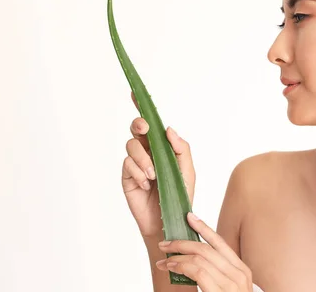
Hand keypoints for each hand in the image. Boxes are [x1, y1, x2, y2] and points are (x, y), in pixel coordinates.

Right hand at [121, 91, 195, 238]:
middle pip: (137, 129)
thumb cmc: (180, 197)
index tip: (134, 93)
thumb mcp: (187, 171)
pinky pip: (127, 164)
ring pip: (131, 146)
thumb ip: (181, 149)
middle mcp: (148, 152)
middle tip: (145, 130)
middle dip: (139, 125)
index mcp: (163, 147)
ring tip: (153, 175)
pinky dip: (138, 172)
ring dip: (143, 158)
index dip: (142, 107)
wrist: (168, 222)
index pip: (152, 124)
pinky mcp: (127, 176)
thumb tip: (168, 129)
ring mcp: (136, 164)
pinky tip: (146, 184)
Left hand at [156, 212, 253, 291]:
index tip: (189, 217)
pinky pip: (197, 271)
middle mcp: (239, 274)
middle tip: (165, 244)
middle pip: (206, 248)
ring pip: (199, 258)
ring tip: (164, 259)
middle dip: (182, 242)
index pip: (221, 243)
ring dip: (177, 256)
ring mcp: (232, 284)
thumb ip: (216, 274)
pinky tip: (171, 267)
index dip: (204, 228)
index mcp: (242, 271)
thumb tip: (195, 260)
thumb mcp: (227, 288)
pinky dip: (180, 266)